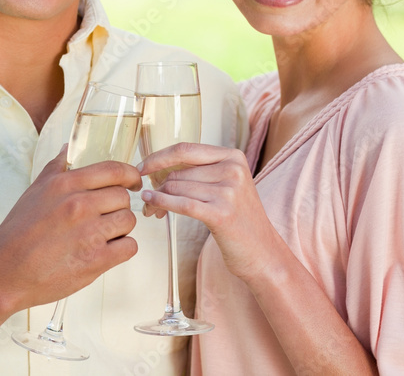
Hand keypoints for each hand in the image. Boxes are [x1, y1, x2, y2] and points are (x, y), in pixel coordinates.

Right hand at [0, 147, 142, 310]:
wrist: (6, 271)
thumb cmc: (17, 233)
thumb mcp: (34, 191)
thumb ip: (55, 167)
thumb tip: (67, 148)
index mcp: (66, 184)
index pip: (114, 169)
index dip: (130, 174)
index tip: (132, 181)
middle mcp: (80, 205)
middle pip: (123, 196)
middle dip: (118, 206)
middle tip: (105, 217)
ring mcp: (90, 233)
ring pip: (129, 221)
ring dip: (120, 228)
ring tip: (102, 235)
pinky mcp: (96, 260)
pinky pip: (129, 247)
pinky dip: (121, 249)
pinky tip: (106, 251)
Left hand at [138, 143, 284, 281]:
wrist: (263, 253)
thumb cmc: (238, 219)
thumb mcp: (227, 185)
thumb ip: (199, 171)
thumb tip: (156, 166)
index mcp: (233, 156)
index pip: (185, 149)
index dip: (158, 157)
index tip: (141, 167)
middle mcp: (233, 170)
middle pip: (177, 172)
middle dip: (157, 185)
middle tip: (148, 200)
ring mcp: (229, 192)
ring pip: (175, 188)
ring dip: (158, 200)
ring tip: (153, 211)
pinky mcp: (221, 214)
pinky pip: (181, 204)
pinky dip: (161, 203)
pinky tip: (152, 207)